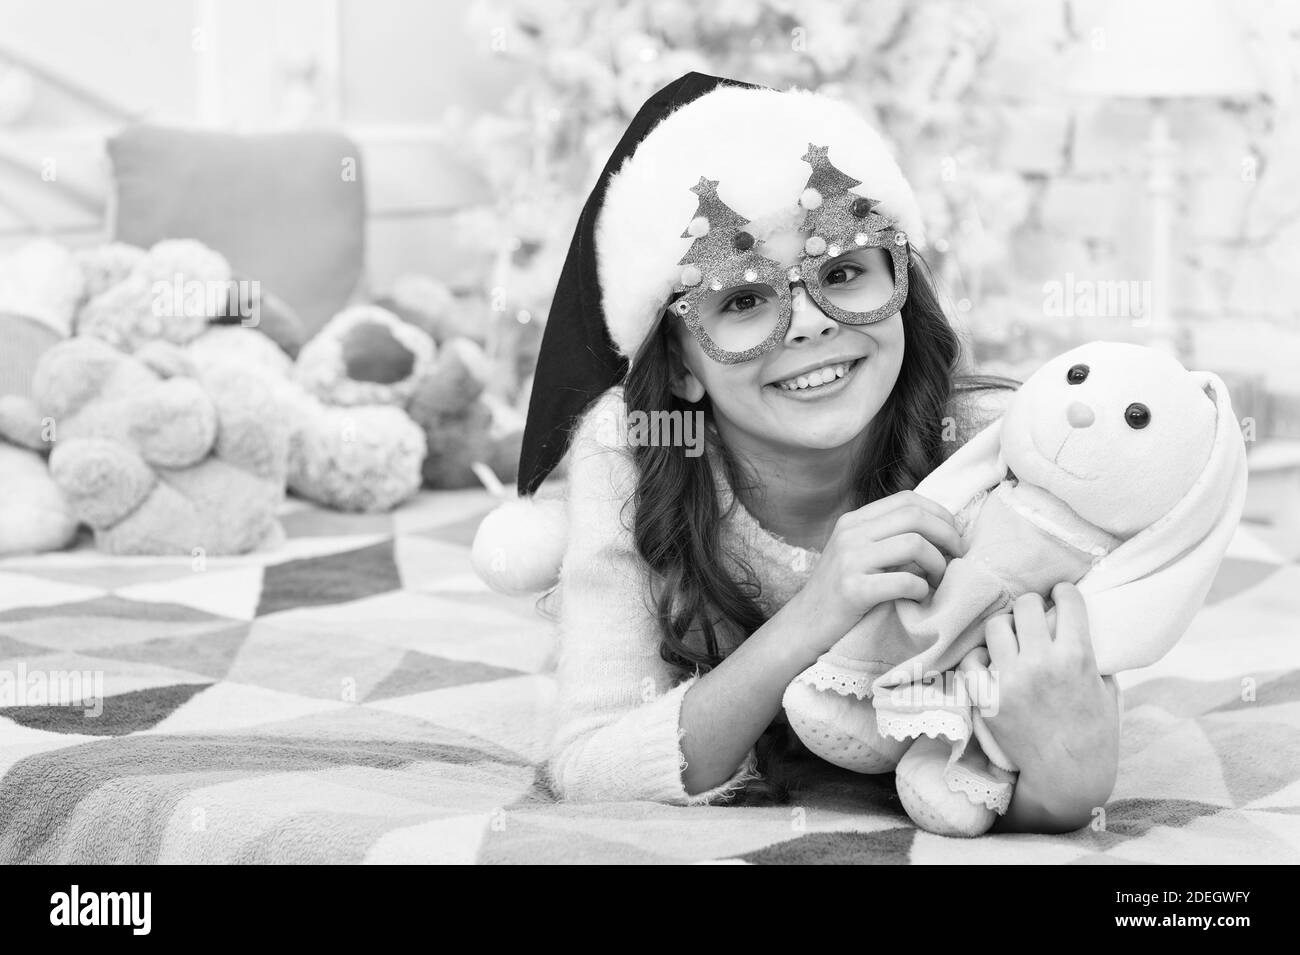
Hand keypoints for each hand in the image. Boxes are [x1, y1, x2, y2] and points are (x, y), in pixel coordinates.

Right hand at [787, 490, 963, 656]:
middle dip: (947, 535)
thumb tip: (940, 531)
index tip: (953, 536)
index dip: (940, 514)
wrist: (803, 626)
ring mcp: (849, 560)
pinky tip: (918, 598)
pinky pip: (904, 582)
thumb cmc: (839, 593)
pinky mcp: (853, 590)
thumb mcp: (857, 554)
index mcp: (854, 521)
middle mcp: (850, 534)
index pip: (907, 500)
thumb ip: (886, 538)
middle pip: (915, 517)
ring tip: (937, 581)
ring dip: (937, 564)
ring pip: (914, 544)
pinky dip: (921, 590)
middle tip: (957, 557)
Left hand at [978, 584, 1118, 810]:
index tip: (1060, 595)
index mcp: (1077, 656)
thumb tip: (1075, 621)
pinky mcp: (987, 698)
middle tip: (1033, 616)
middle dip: (1032, 605)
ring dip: (1005, 628)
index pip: (1067, 600)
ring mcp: (1011, 679)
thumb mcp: (1105, 687)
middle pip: (1026, 605)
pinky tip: (991, 664)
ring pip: (995, 626)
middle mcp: (1041, 663)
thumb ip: (1091, 653)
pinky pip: (972, 660)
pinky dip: (980, 659)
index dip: (1063, 593)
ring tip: (1011, 639)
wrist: (1067, 776)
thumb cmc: (1094, 733)